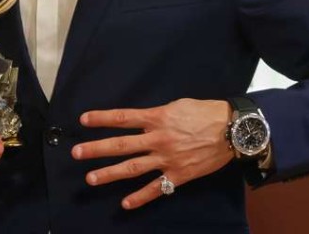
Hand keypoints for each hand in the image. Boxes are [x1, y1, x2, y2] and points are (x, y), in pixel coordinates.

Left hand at [71, 98, 231, 209]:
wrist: (232, 130)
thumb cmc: (205, 112)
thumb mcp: (177, 105)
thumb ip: (157, 114)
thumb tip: (142, 119)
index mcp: (157, 118)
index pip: (123, 118)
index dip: (102, 119)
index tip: (83, 120)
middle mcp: (158, 139)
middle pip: (121, 145)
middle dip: (97, 149)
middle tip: (76, 153)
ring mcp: (167, 159)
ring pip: (133, 168)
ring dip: (110, 174)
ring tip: (91, 178)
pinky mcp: (179, 174)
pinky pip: (156, 188)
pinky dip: (140, 197)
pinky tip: (125, 204)